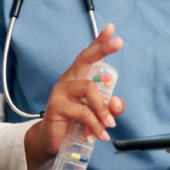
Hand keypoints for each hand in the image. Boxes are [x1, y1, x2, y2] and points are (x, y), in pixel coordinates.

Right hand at [24, 26, 126, 169]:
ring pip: (89, 88)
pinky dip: (96, 124)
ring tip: (109, 124)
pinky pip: (83, 111)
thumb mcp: (97, 115)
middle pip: (84, 59)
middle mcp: (68, 80)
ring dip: (103, 108)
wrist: (51, 141)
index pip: (88, 55)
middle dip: (102, 48)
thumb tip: (117, 103)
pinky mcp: (57, 106)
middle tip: (118, 42)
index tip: (111, 28)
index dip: (99, 41)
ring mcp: (60, 92)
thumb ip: (110, 108)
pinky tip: (100, 134)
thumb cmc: (74, 123)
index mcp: (78, 78)